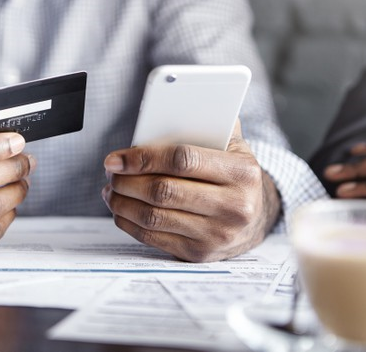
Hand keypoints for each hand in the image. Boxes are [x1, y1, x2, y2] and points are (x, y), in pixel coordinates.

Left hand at [102, 120, 280, 262]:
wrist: (255, 217)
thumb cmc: (233, 175)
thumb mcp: (233, 146)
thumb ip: (207, 125)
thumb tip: (162, 111)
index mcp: (242, 172)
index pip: (182, 160)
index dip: (143, 157)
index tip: (116, 158)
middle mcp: (235, 206)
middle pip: (163, 191)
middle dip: (127, 181)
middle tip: (111, 172)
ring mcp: (218, 234)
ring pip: (154, 217)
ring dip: (122, 203)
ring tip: (111, 190)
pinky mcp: (200, 254)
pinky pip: (154, 238)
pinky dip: (129, 223)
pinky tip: (121, 210)